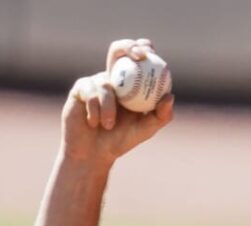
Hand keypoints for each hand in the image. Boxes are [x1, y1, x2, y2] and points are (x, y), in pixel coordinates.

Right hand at [61, 38, 174, 166]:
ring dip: (109, 107)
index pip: (137, 57)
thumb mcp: (145, 130)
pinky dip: (96, 110)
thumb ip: (161, 116)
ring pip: (106, 83)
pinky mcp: (80, 88)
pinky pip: (91, 92)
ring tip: (109, 125)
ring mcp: (95, 81)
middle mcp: (113, 78)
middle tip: (138, 57)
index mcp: (131, 83)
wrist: (93, 154)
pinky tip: (94, 123)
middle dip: (127, 46)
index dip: (143, 47)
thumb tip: (170, 96)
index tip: (150, 52)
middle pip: (118, 50)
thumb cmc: (121, 141)